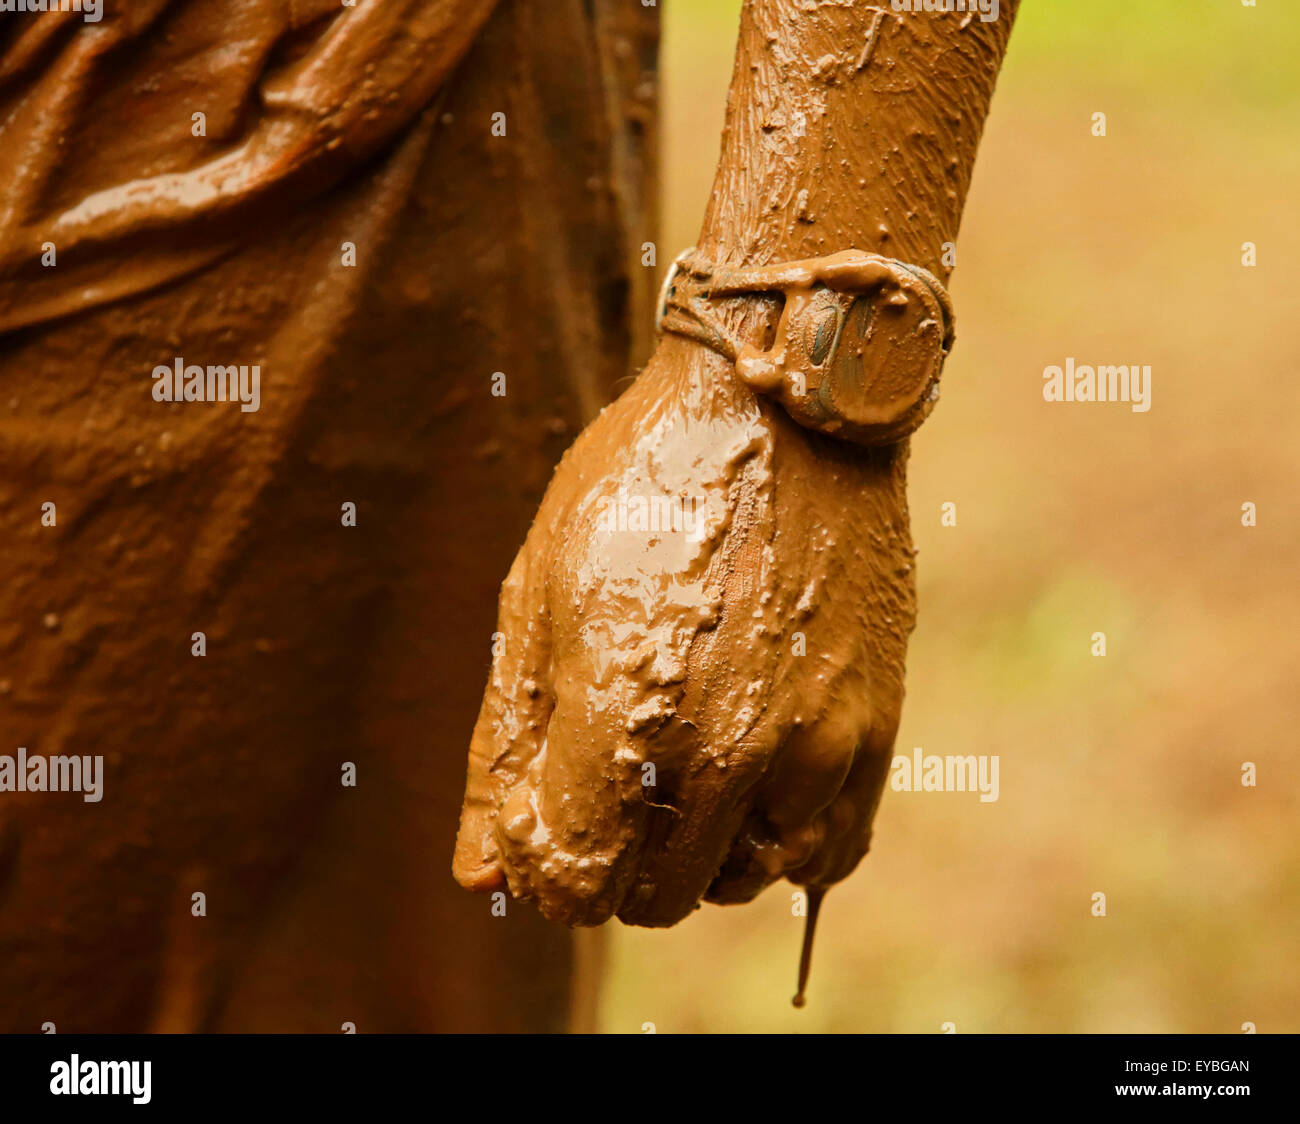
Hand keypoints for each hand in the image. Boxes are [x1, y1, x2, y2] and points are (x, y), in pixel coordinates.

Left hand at [452, 331, 914, 926]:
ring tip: (680, 771)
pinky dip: (783, 845)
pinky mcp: (876, 727)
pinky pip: (831, 852)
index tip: (544, 810)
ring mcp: (814, 748)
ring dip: (699, 854)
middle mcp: (726, 756)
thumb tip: (480, 876)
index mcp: (625, 722)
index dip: (543, 862)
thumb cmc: (641, 486)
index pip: (573, 887)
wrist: (783, 408)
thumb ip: (504, 748)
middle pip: (657, 898)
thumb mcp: (537, 598)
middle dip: (615, 862)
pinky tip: (752, 789)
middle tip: (607, 786)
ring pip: (743, 881)